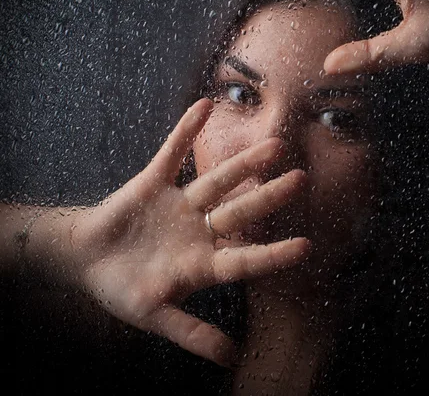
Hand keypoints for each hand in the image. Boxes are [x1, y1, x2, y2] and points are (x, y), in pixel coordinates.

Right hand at [67, 99, 308, 366]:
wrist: (84, 261)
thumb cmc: (120, 289)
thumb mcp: (154, 315)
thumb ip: (190, 333)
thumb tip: (231, 359)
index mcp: (202, 263)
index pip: (245, 258)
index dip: (273, 254)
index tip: (307, 246)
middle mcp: (199, 230)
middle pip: (241, 211)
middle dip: (270, 196)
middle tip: (302, 179)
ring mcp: (179, 204)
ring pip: (217, 180)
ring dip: (244, 163)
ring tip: (275, 145)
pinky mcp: (154, 182)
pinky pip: (172, 153)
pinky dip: (186, 131)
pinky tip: (205, 105)